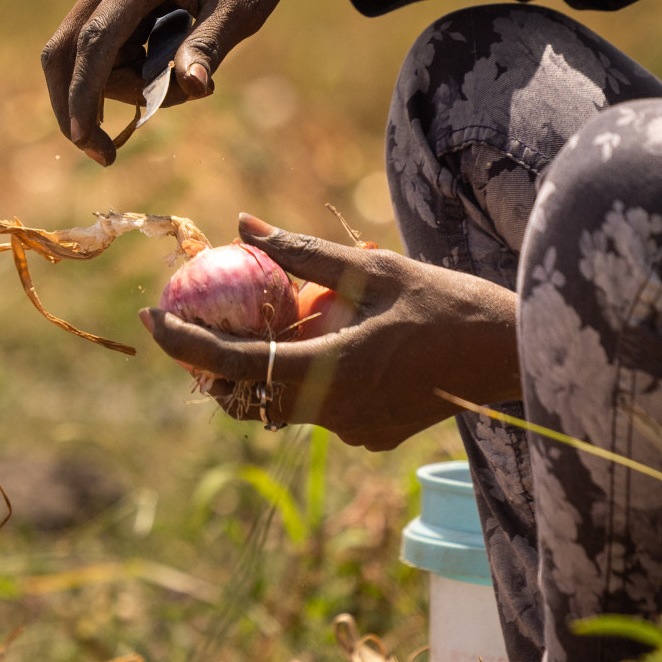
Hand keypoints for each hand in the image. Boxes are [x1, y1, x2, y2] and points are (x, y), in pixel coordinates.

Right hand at [40, 0, 311, 166]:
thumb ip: (211, 45)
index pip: (95, 41)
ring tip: (190, 80)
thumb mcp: (244, 7)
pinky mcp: (120, 1)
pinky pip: (110, 52)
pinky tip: (175, 67)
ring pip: (90, 58)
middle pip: (66, 50)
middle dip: (77, 103)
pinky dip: (134, 75)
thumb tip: (189, 88)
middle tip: (106, 153)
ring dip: (126, 88)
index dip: (83, 92)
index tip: (83, 136)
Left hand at [139, 216, 521, 450]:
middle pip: (250, 394)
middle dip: (214, 363)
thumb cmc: (447, 303)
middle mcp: (332, 415)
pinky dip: (307, 375)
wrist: (512, 356)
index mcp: (328, 374)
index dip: (183, 344)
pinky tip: (324, 339)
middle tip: (195, 322)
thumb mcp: (374, 269)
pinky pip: (321, 406)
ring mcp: (353, 432)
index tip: (149, 318)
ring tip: (263, 320)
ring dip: (265, 365)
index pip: (234, 363)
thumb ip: (303, 254)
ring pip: (284, 401)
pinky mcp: (372, 435)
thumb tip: (242, 225)